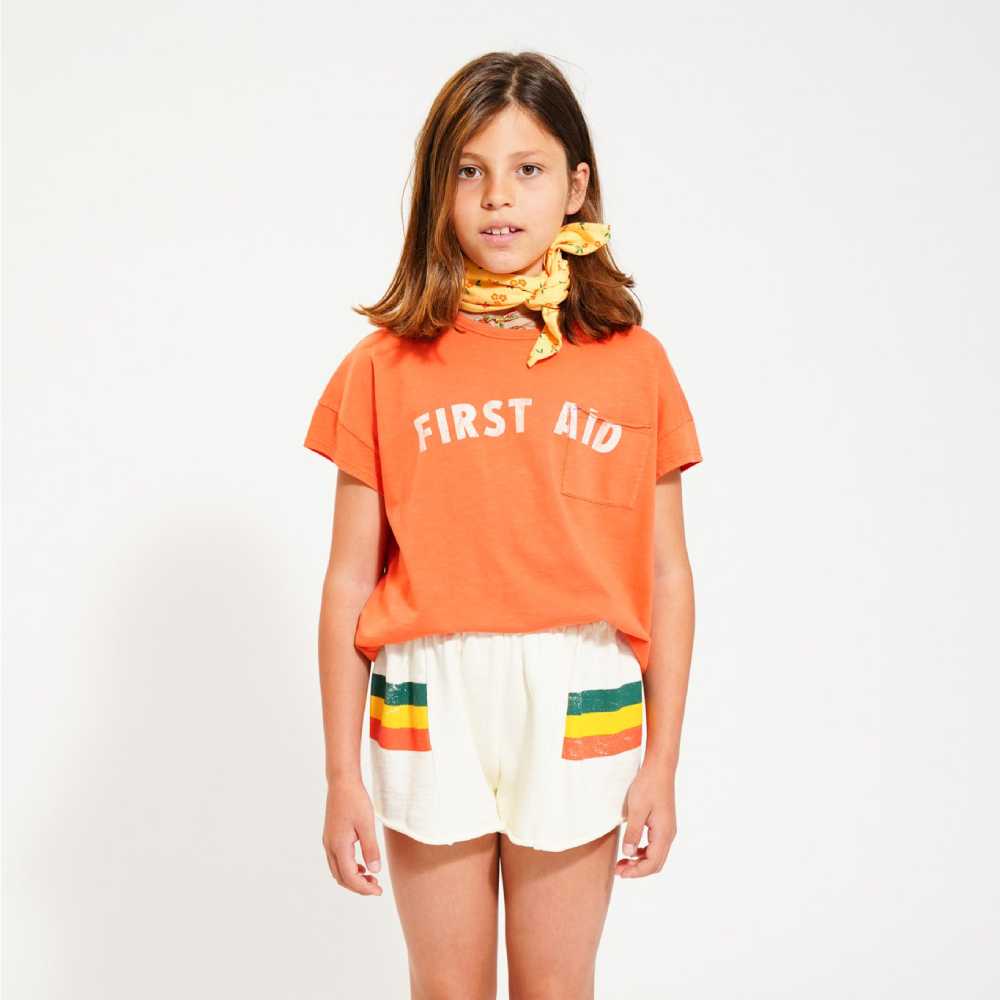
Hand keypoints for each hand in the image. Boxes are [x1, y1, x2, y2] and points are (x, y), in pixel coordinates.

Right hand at [322, 776, 383, 895]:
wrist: (342, 782)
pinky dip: (349, 868)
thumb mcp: (367, 824)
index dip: (364, 888)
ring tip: (371, 878)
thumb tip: (374, 871)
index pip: (350, 877)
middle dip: (358, 886)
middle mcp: (330, 847)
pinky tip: (362, 865)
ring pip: (338, 871)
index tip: (378, 891)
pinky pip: (337, 861)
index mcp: (338, 846)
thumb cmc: (355, 801)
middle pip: (341, 878)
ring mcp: (328, 842)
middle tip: (377, 888)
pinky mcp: (330, 837)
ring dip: (353, 878)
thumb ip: (371, 849)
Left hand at [615, 760, 676, 878]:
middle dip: (638, 870)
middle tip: (618, 871)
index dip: (636, 872)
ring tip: (622, 863)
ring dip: (640, 862)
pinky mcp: (664, 824)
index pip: (652, 863)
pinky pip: (655, 846)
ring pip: (656, 855)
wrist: (660, 769)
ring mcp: (668, 830)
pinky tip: (631, 850)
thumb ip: (633, 832)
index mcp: (664, 833)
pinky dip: (643, 852)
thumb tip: (628, 854)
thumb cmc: (648, 785)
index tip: (620, 874)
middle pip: (656, 863)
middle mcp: (669, 834)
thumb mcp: (636, 809)